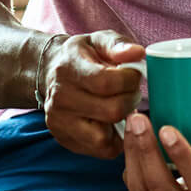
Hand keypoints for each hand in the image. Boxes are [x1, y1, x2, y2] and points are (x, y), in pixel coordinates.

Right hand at [40, 30, 145, 158]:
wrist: (53, 71)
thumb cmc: (84, 56)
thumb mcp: (99, 40)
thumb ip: (118, 44)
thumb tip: (137, 53)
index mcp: (68, 69)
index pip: (106, 82)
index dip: (130, 80)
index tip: (134, 75)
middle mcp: (59, 99)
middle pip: (110, 111)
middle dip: (130, 101)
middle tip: (131, 92)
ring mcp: (59, 122)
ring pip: (104, 138)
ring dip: (122, 124)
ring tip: (121, 107)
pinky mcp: (64, 140)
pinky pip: (100, 150)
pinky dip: (114, 139)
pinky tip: (113, 122)